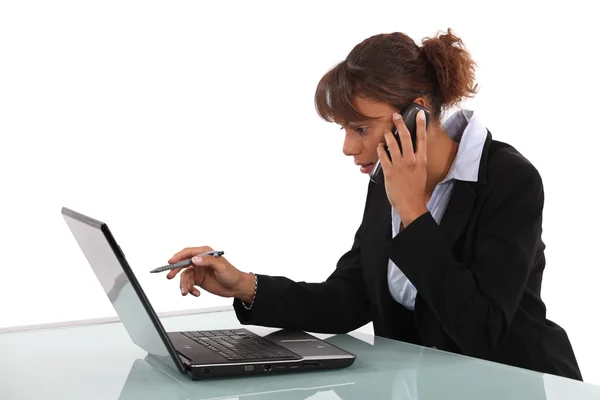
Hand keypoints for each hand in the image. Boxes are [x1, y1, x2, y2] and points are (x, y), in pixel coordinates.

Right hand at [165, 246, 254, 301]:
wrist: (236, 287)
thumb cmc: (231, 274)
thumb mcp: (220, 266)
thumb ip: (208, 261)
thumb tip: (195, 259)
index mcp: (205, 253)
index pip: (188, 252)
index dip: (178, 256)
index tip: (171, 262)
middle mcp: (200, 261)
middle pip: (183, 264)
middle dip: (175, 270)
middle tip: (169, 276)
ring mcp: (198, 271)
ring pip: (185, 276)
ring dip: (183, 284)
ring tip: (186, 292)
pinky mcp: (198, 280)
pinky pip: (189, 284)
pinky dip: (190, 289)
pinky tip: (196, 293)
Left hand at [376, 110, 428, 225]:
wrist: (411, 205)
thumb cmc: (415, 190)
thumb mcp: (421, 172)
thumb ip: (417, 160)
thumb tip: (412, 149)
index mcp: (421, 160)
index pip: (422, 138)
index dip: (421, 124)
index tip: (420, 114)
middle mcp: (411, 160)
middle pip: (405, 136)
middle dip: (400, 123)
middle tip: (395, 116)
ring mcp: (399, 165)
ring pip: (392, 144)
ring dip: (388, 135)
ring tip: (386, 132)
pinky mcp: (389, 171)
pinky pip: (383, 155)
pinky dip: (380, 149)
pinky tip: (379, 146)